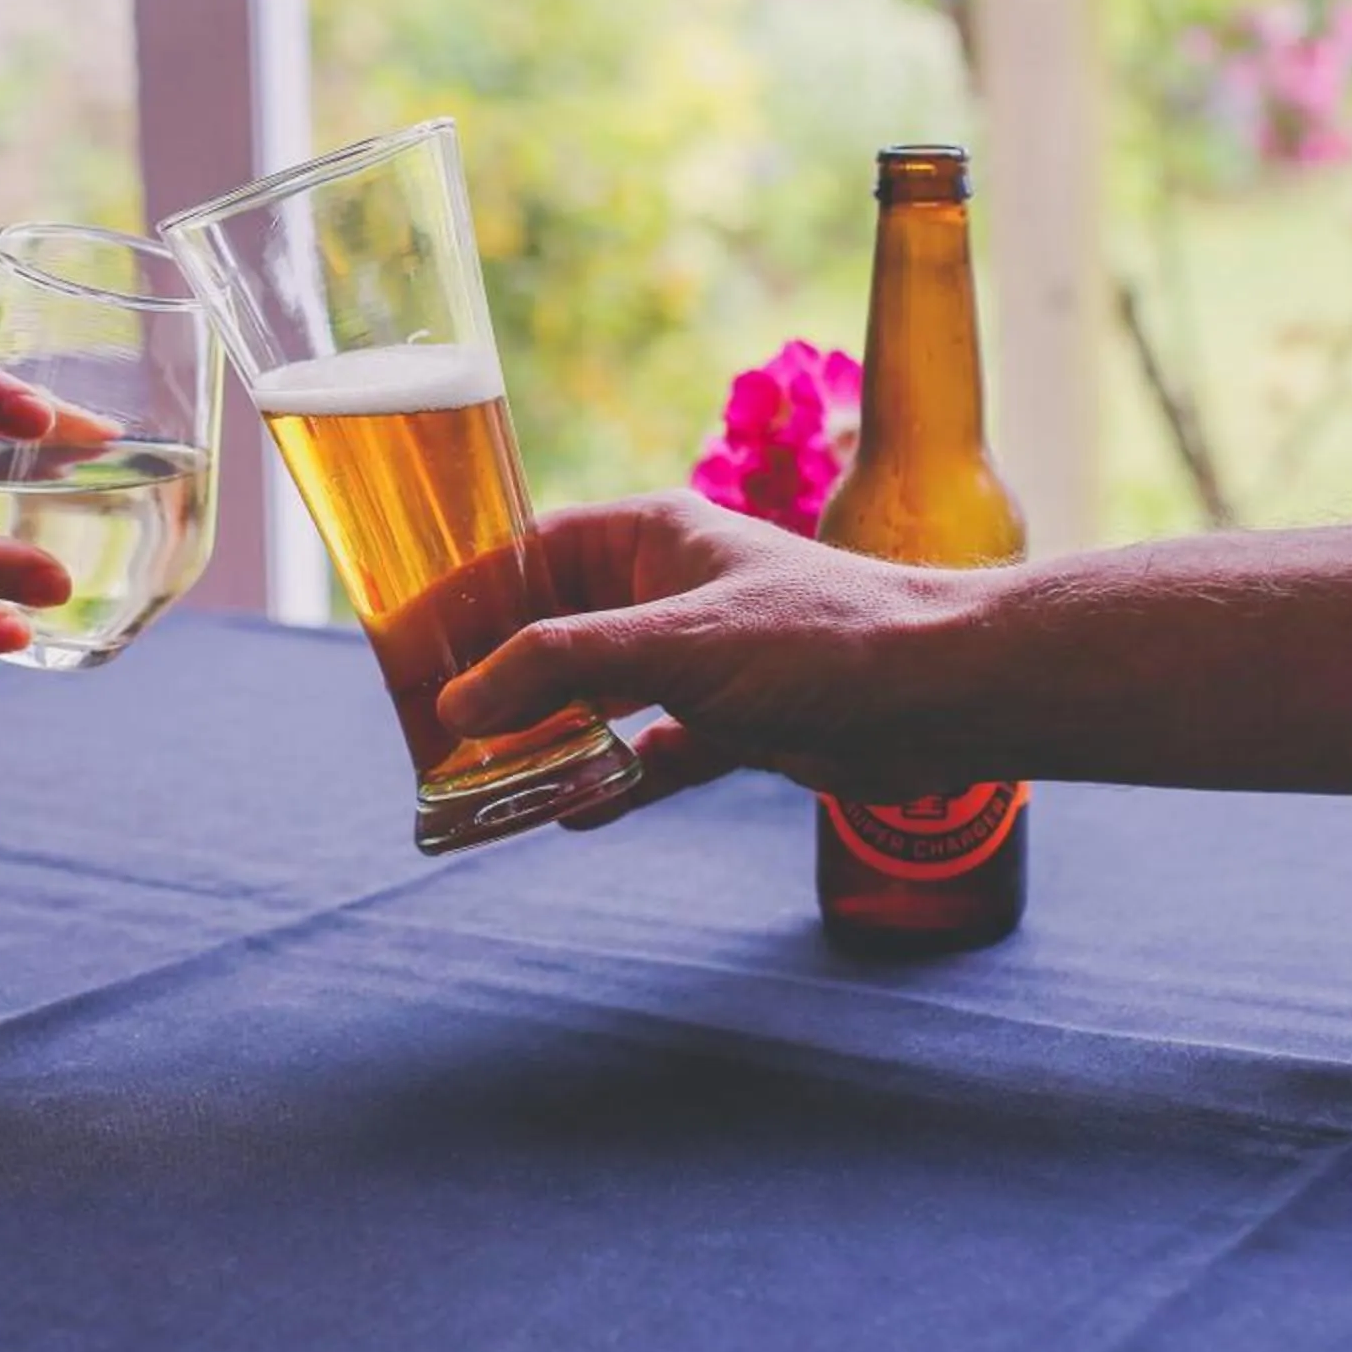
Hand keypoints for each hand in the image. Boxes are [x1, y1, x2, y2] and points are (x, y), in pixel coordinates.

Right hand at [435, 491, 1002, 823]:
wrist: (943, 696)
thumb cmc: (820, 638)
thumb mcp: (674, 643)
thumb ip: (560, 667)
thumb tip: (456, 703)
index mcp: (651, 537)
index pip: (528, 554)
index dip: (464, 597)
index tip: (407, 649)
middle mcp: (667, 591)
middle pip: (550, 631)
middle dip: (493, 680)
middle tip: (428, 732)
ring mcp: (699, 659)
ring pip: (592, 698)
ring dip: (542, 738)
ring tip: (478, 782)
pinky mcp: (733, 723)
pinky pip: (646, 753)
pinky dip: (608, 781)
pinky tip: (567, 814)